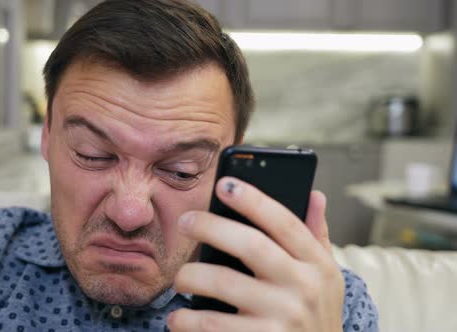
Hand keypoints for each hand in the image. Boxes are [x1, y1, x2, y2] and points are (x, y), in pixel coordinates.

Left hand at [167, 177, 343, 331]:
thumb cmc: (315, 316)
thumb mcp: (326, 277)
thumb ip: (317, 237)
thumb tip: (314, 193)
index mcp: (317, 265)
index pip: (284, 222)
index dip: (253, 200)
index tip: (223, 183)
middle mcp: (303, 289)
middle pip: (250, 245)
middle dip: (211, 227)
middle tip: (185, 222)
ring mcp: (283, 319)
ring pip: (223, 283)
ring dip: (190, 276)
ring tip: (179, 278)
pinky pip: (212, 325)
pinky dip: (187, 320)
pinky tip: (179, 318)